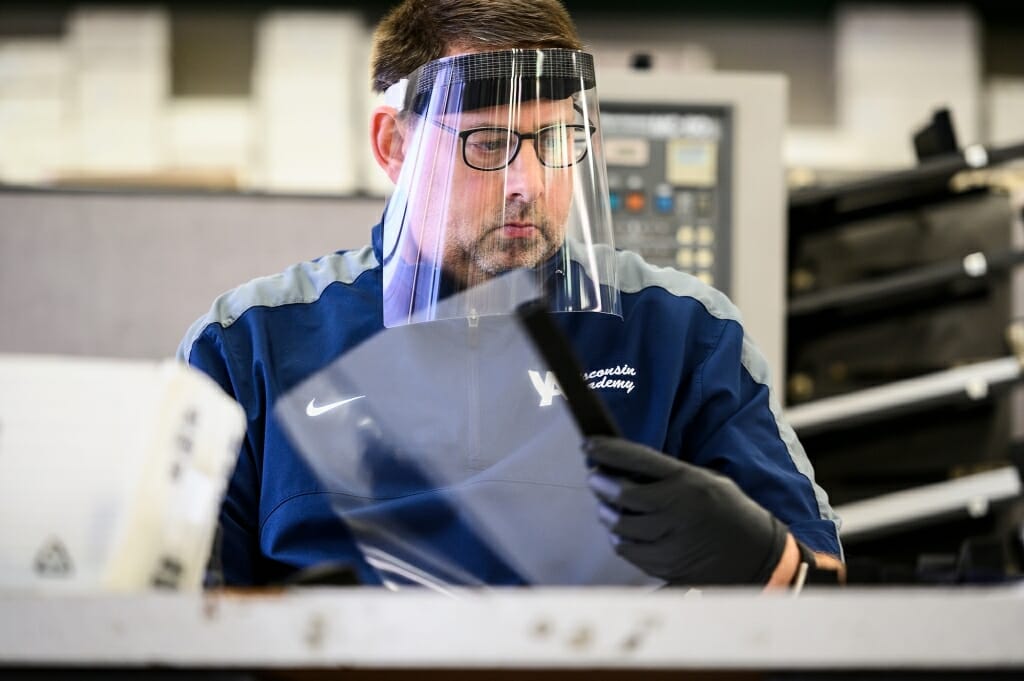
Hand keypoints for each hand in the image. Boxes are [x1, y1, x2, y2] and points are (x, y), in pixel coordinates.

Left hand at [585, 436, 788, 585]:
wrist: (757, 553)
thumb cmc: (728, 510)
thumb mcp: (705, 479)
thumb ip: (668, 476)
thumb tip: (624, 470)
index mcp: (687, 481)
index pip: (639, 459)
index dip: (609, 450)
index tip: (589, 446)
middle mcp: (678, 508)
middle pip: (622, 495)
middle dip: (600, 484)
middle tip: (595, 478)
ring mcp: (672, 539)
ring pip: (620, 525)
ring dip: (606, 514)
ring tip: (606, 506)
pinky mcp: (668, 564)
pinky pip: (629, 551)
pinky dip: (619, 540)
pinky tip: (621, 533)